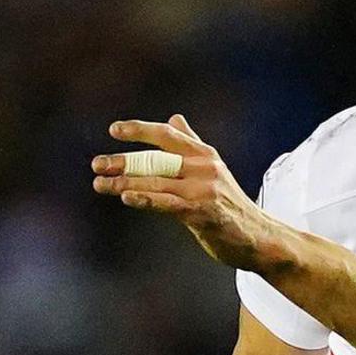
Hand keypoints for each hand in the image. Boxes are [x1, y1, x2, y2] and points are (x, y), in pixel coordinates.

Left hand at [93, 115, 278, 270]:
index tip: (114, 130)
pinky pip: (167, 202)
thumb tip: (175, 118)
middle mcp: (204, 166)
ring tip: (100, 184)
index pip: (167, 135)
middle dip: (123, 161)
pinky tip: (126, 197)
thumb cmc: (230, 204)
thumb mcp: (213, 169)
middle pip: (156, 159)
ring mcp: (204, 189)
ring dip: (124, 183)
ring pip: (156, 181)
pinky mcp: (202, 211)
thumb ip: (192, 143)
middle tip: (97, 164)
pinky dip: (145, 199)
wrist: (258, 236)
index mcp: (204, 154)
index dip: (140, 130)